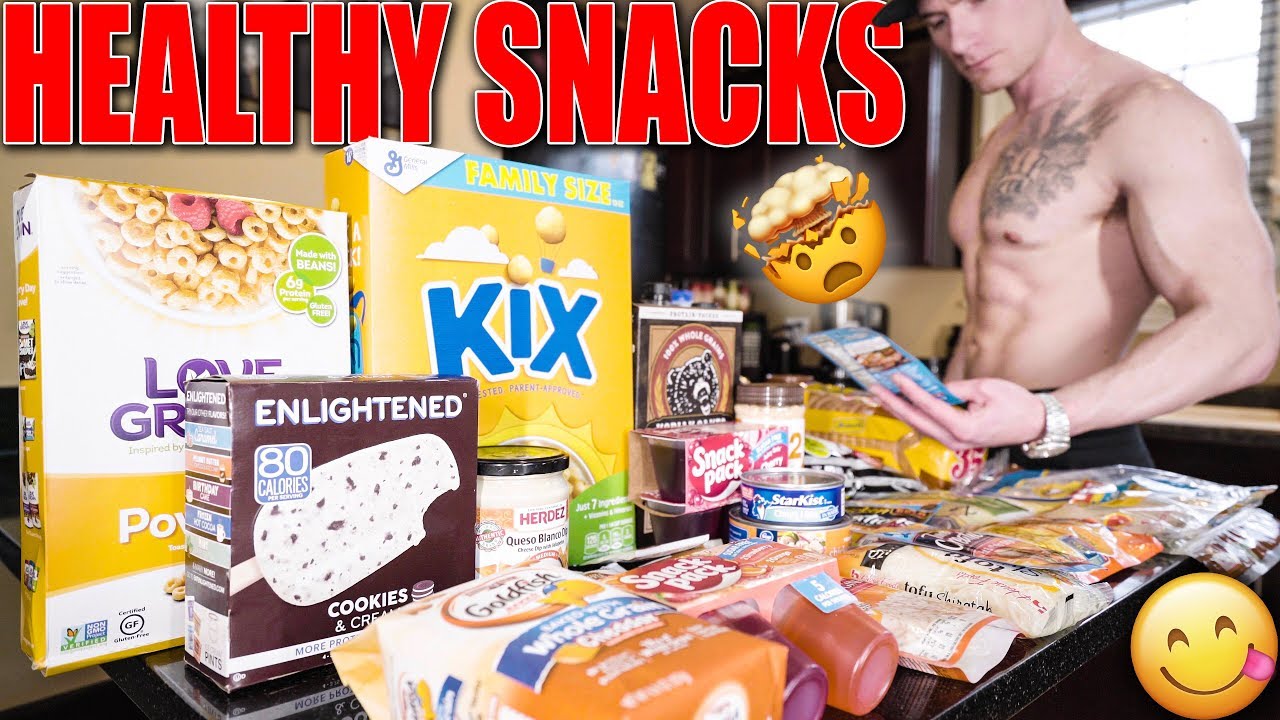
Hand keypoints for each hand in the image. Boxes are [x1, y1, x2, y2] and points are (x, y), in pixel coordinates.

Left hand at [868, 376, 1047, 451]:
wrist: (1037, 423)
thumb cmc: (1016, 404)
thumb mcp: (986, 388)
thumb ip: (955, 389)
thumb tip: (933, 388)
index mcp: (964, 429)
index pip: (929, 407)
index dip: (910, 391)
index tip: (895, 377)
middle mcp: (957, 441)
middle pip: (917, 421)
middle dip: (893, 403)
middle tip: (874, 388)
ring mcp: (956, 444)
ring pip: (920, 426)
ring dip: (900, 409)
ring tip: (882, 393)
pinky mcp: (957, 440)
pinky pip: (930, 427)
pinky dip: (915, 414)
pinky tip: (903, 402)